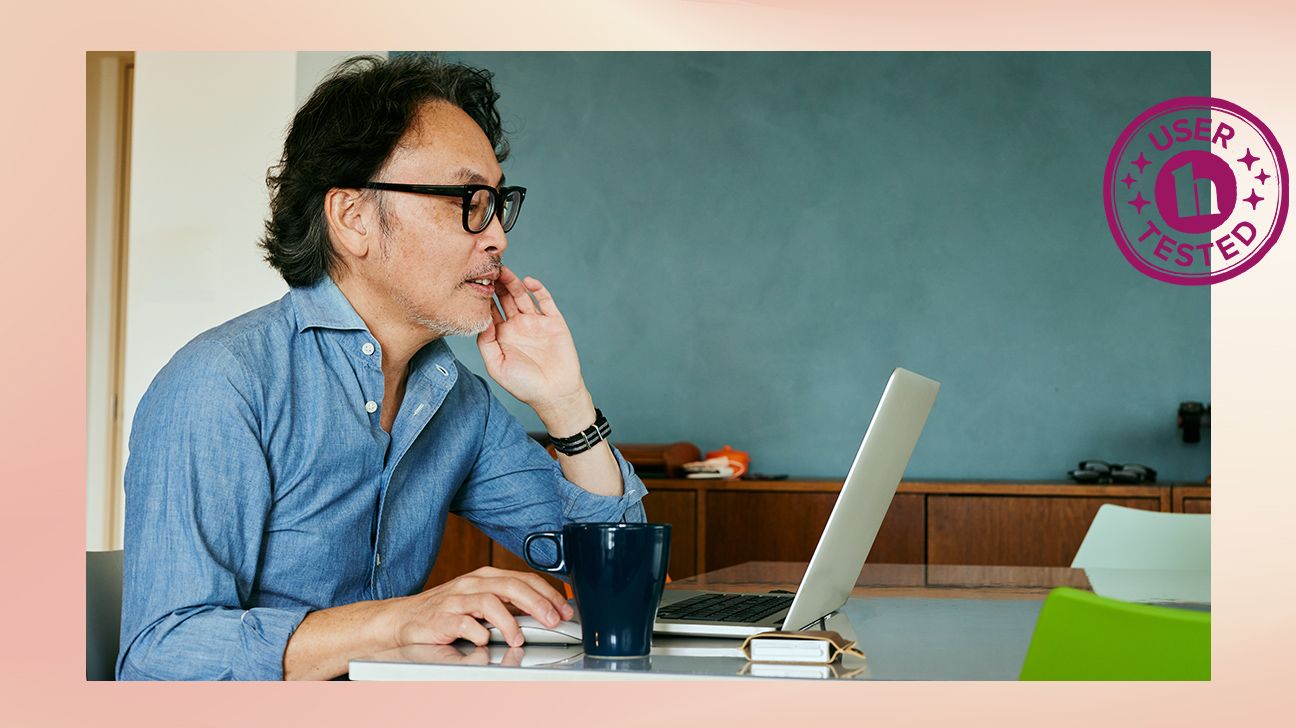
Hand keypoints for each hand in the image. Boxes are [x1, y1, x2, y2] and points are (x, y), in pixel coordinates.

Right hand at [384, 566, 575, 647]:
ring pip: (490, 601)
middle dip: (537, 603)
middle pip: (511, 586)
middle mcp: (473, 584)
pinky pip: (465, 623)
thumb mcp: (480, 601)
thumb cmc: (446, 611)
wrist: (405, 619)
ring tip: (518, 638)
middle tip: (553, 620)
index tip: (564, 610)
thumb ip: (507, 603)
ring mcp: (457, 599)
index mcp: (486, 577)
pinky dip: (478, 633)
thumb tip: (542, 613)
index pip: (523, 579)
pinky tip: (485, 641)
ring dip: (509, 621)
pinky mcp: (442, 617)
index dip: (547, 594)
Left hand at [476, 266, 592, 431]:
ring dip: (513, 282)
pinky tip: (528, 282)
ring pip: (522, 295)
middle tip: (488, 269)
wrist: (555, 393)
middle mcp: (518, 325)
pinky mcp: (554, 321)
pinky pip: (545, 300)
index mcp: (502, 335)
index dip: (483, 296)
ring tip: (504, 271)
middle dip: (497, 284)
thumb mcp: (496, 366)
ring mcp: (536, 322)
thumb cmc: (524, 385)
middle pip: (505, 298)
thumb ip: (485, 343)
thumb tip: (481, 319)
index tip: (474, 282)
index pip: (490, 310)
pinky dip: (538, 289)